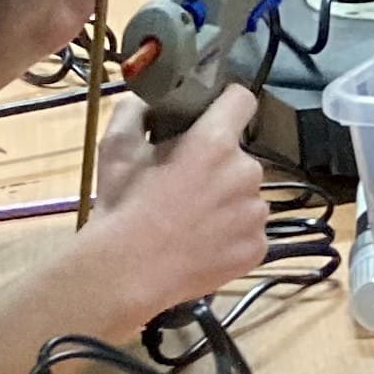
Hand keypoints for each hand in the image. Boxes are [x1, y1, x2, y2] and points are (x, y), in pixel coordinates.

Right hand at [82, 83, 280, 321]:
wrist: (127, 273)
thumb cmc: (122, 207)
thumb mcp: (116, 149)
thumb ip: (135, 112)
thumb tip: (148, 101)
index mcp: (215, 142)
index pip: (241, 100)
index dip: (226, 104)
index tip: (212, 115)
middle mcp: (246, 172)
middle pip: (239, 157)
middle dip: (217, 166)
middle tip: (186, 185)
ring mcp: (256, 213)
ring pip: (245, 196)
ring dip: (226, 202)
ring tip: (192, 223)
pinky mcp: (258, 247)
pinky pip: (249, 231)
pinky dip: (231, 236)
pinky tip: (202, 246)